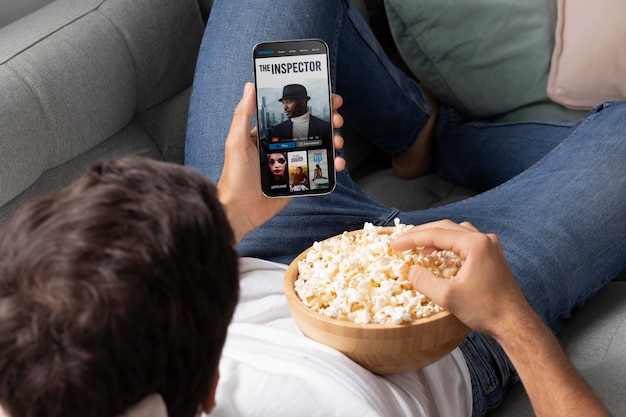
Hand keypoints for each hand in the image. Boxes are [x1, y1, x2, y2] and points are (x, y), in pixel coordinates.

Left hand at [218, 83, 345, 242]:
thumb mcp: (236, 141)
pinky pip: (318, 169)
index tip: (326, 97)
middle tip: (337, 119)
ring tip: (337, 140)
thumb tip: (249, 87)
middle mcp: (281, 145)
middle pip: (310, 128)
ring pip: (318, 147)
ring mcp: (292, 162)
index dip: (310, 104)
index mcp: (267, 133)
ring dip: (332, 141)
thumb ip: (242, 115)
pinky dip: (331, 165)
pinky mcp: (298, 178)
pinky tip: (337, 162)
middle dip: (327, 121)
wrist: (239, 210)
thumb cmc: (234, 176)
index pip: (292, 113)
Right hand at [392, 220, 610, 415]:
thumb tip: (410, 271)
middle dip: (421, 234)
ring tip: (417, 246)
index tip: (394, 245)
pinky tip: (438, 254)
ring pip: (456, 232)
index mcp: (475, 244)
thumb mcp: (448, 297)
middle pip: (446, 227)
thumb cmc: (486, 309)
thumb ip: (425, 281)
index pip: (436, 234)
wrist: (515, 323)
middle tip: (401, 242)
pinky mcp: (491, 257)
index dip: (411, 239)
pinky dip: (448, 244)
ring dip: (435, 237)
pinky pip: (465, 242)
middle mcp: (484, 240)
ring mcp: (490, 247)